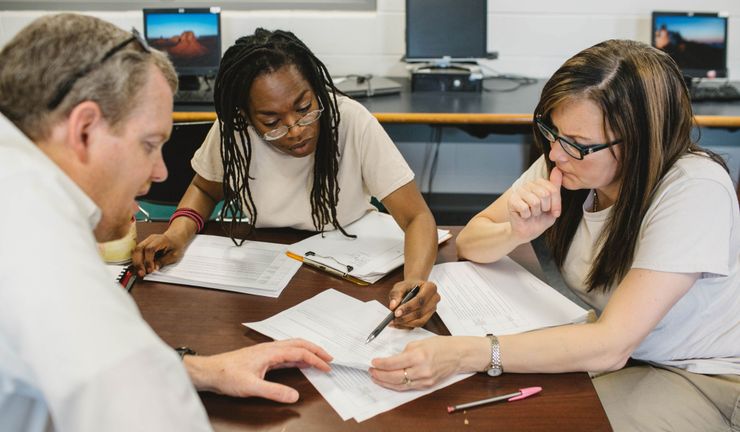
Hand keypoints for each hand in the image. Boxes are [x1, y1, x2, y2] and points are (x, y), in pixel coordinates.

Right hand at [132, 233, 185, 275]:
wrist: (176, 238)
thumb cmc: (176, 246)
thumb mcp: (174, 255)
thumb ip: (163, 261)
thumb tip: (154, 268)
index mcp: (160, 240)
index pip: (150, 249)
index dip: (148, 260)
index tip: (150, 270)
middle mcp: (151, 239)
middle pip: (139, 249)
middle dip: (138, 263)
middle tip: (141, 273)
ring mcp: (146, 241)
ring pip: (136, 251)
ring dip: (136, 262)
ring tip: (140, 272)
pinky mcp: (144, 245)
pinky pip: (137, 252)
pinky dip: (136, 260)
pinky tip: (139, 267)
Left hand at [186, 339, 332, 402]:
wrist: (209, 371)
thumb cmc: (226, 375)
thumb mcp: (251, 387)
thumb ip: (274, 391)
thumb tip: (293, 396)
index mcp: (270, 352)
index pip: (299, 352)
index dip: (315, 359)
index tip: (327, 367)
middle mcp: (270, 348)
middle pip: (299, 344)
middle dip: (316, 350)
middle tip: (329, 358)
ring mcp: (266, 352)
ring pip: (293, 346)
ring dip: (307, 351)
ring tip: (319, 359)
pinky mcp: (262, 357)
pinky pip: (285, 353)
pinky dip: (297, 356)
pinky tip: (300, 363)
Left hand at [370, 336, 485, 390]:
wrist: (458, 355)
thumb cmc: (440, 345)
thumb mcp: (419, 342)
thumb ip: (404, 352)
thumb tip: (390, 359)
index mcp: (419, 356)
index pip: (394, 363)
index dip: (381, 364)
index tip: (373, 362)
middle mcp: (421, 370)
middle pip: (395, 377)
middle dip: (380, 375)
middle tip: (371, 371)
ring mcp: (425, 379)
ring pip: (400, 385)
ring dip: (386, 382)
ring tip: (376, 377)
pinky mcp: (427, 385)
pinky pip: (408, 387)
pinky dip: (397, 385)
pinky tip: (389, 381)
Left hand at [388, 280, 439, 327]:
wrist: (413, 288)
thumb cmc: (408, 286)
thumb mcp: (400, 286)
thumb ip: (396, 294)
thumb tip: (393, 306)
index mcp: (430, 287)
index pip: (420, 300)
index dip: (408, 308)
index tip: (396, 313)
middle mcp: (434, 299)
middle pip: (421, 312)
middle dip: (406, 317)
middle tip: (393, 319)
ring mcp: (432, 309)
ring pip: (420, 321)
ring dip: (406, 323)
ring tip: (394, 322)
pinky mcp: (428, 317)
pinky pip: (418, 325)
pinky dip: (406, 326)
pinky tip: (397, 324)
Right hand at [507, 167, 562, 242]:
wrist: (528, 232)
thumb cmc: (541, 219)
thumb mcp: (554, 205)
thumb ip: (555, 188)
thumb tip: (557, 169)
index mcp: (539, 183)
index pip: (553, 189)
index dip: (556, 204)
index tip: (554, 212)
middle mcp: (528, 184)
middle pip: (544, 194)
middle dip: (545, 208)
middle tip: (539, 212)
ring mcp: (519, 191)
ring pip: (535, 201)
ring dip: (535, 213)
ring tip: (532, 214)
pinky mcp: (511, 200)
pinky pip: (525, 208)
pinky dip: (526, 216)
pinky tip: (523, 216)